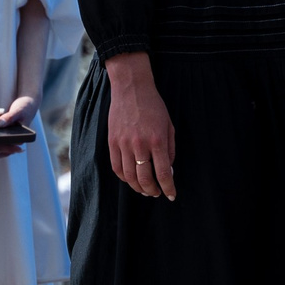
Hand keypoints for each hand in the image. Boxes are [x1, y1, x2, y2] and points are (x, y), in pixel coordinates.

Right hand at [103, 53, 175, 199]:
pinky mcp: (112, 142)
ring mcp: (123, 144)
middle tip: (156, 193)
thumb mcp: (169, 126)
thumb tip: (168, 171)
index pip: (163, 173)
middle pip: (144, 179)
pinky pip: (116, 167)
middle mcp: (139, 145)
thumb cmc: (153, 106)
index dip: (168, 188)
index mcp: (157, 141)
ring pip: (129, 176)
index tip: (171, 195)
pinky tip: (130, 179)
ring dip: (138, 187)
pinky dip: (124, 177)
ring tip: (144, 190)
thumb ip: (170, 150)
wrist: (131, 89)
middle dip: (152, 191)